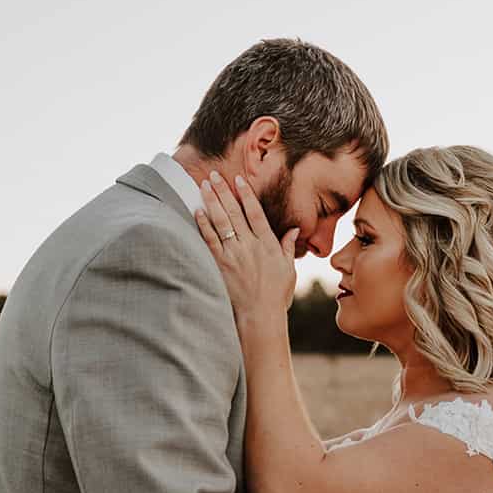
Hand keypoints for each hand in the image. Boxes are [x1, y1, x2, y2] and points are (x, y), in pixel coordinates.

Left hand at [193, 170, 299, 327]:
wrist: (260, 317)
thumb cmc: (276, 296)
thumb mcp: (288, 270)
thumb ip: (287, 247)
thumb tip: (294, 229)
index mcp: (267, 245)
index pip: (255, 213)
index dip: (247, 195)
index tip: (239, 180)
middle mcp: (250, 246)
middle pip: (235, 212)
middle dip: (224, 191)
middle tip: (215, 175)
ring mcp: (234, 255)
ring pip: (221, 222)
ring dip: (212, 202)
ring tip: (204, 185)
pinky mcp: (220, 266)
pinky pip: (210, 241)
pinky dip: (203, 225)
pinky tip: (197, 210)